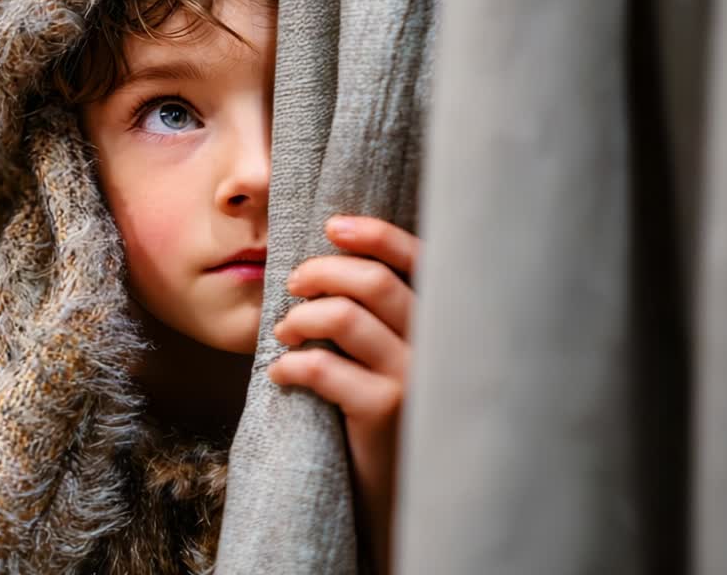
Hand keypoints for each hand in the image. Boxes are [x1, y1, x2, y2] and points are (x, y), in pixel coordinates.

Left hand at [267, 215, 418, 574]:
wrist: (412, 499)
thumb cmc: (401, 422)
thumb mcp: (405, 363)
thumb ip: (390, 319)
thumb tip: (334, 265)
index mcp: (448, 325)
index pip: (421, 259)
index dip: (376, 235)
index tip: (333, 227)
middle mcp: (440, 346)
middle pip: (374, 282)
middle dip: (321, 273)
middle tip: (293, 285)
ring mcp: (416, 379)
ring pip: (344, 316)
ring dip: (300, 318)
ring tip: (284, 333)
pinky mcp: (386, 412)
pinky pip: (323, 367)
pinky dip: (289, 365)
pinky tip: (279, 374)